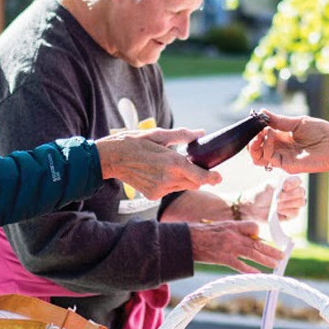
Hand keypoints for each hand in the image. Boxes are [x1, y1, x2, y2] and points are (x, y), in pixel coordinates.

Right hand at [94, 128, 220, 199]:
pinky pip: (169, 190)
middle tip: (195, 165)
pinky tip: (158, 172)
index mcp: (172, 162)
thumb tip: (200, 132)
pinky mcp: (152, 196)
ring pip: (182, 187)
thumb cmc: (133, 142)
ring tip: (170, 165)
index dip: (213, 177)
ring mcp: (159, 190)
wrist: (109, 158)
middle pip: (194, 183)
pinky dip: (170, 182)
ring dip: (183, 178)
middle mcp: (168, 179)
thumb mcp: (158, 134)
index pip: (200, 177)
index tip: (219, 176)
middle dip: (198, 176)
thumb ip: (182, 135)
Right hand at [190, 221, 283, 273]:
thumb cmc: (200, 233)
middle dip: (270, 250)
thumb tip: (244, 238)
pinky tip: (259, 275)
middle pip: (257, 243)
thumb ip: (232, 231)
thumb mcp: (218, 227)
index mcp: (232, 226)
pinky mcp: (223, 258)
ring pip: (252, 253)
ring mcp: (229, 247)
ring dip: (266, 259)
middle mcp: (234, 235)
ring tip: (275, 264)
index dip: (259, 234)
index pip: (253, 227)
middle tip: (281, 256)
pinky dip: (250, 270)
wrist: (185, 240)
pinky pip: (240, 265)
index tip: (262, 240)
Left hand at [240, 176, 305, 221]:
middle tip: (278, 198)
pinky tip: (279, 211)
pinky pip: (296, 213)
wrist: (253, 207)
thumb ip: (279, 184)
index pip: (298, 181)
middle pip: (301, 192)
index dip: (293, 184)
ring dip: (288, 204)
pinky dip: (287, 211)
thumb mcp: (268, 186)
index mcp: (289, 182)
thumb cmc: (261, 194)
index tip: (284, 187)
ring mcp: (293, 204)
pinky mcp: (291, 214)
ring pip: (301, 202)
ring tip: (277, 206)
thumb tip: (287, 188)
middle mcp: (293, 192)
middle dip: (289, 196)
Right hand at [248, 110, 328, 174]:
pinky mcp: (286, 165)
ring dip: (255, 145)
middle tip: (256, 129)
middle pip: (257, 149)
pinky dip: (266, 145)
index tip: (256, 120)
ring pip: (259, 157)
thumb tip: (261, 111)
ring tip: (261, 133)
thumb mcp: (298, 122)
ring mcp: (282, 157)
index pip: (262, 136)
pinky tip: (271, 134)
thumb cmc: (322, 132)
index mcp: (282, 137)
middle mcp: (280, 148)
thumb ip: (279, 120)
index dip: (256, 129)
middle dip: (252, 138)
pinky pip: (269, 158)